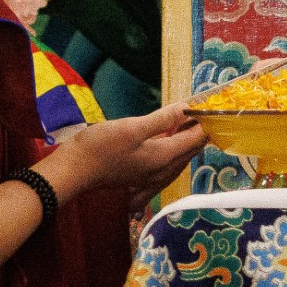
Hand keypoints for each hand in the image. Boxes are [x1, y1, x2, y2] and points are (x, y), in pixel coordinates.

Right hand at [48, 103, 206, 203]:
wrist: (74, 171)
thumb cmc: (100, 147)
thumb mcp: (132, 127)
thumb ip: (162, 119)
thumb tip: (185, 108)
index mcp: (163, 158)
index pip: (194, 140)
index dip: (205, 123)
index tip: (212, 108)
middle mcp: (161, 171)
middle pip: (189, 152)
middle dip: (199, 133)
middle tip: (204, 114)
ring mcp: (150, 177)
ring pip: (178, 160)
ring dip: (186, 143)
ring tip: (189, 125)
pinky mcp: (140, 178)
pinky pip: (166, 166)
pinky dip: (172, 152)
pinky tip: (167, 142)